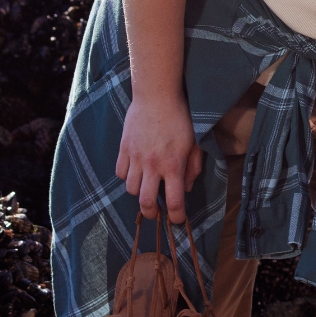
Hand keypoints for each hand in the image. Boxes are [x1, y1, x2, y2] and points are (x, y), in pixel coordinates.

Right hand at [120, 90, 196, 224]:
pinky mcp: (124, 149)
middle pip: (146, 202)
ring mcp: (135, 157)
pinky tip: (135, 171)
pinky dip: (126, 176)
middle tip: (155, 212)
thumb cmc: (181, 119)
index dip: (176, 217)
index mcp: (173, 165)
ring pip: (131, 189)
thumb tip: (186, 188)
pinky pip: (120, 173)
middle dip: (151, 213)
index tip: (177, 220)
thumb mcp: (195, 144)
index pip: (174, 201)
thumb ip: (192, 168)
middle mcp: (153, 165)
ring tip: (146, 186)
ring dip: (139, 192)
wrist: (157, 96)